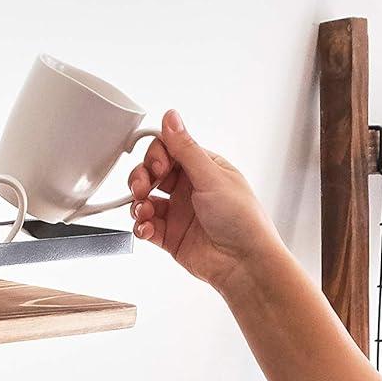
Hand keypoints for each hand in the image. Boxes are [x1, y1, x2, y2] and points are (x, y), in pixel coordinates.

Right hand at [128, 111, 283, 293]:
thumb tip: (171, 117)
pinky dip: (141, 227)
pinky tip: (146, 229)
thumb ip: (185, 149)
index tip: (158, 168)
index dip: (157, 156)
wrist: (243, 263)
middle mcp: (188, 188)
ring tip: (144, 212)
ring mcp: (178, 213)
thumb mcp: (211, 177)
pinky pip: (146, 227)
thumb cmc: (241, 219)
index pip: (168, 150)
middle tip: (142, 188)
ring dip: (138, 204)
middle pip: (151, 173)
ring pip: (145, 200)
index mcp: (202, 167)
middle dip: (141, 178)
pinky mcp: (170, 237)